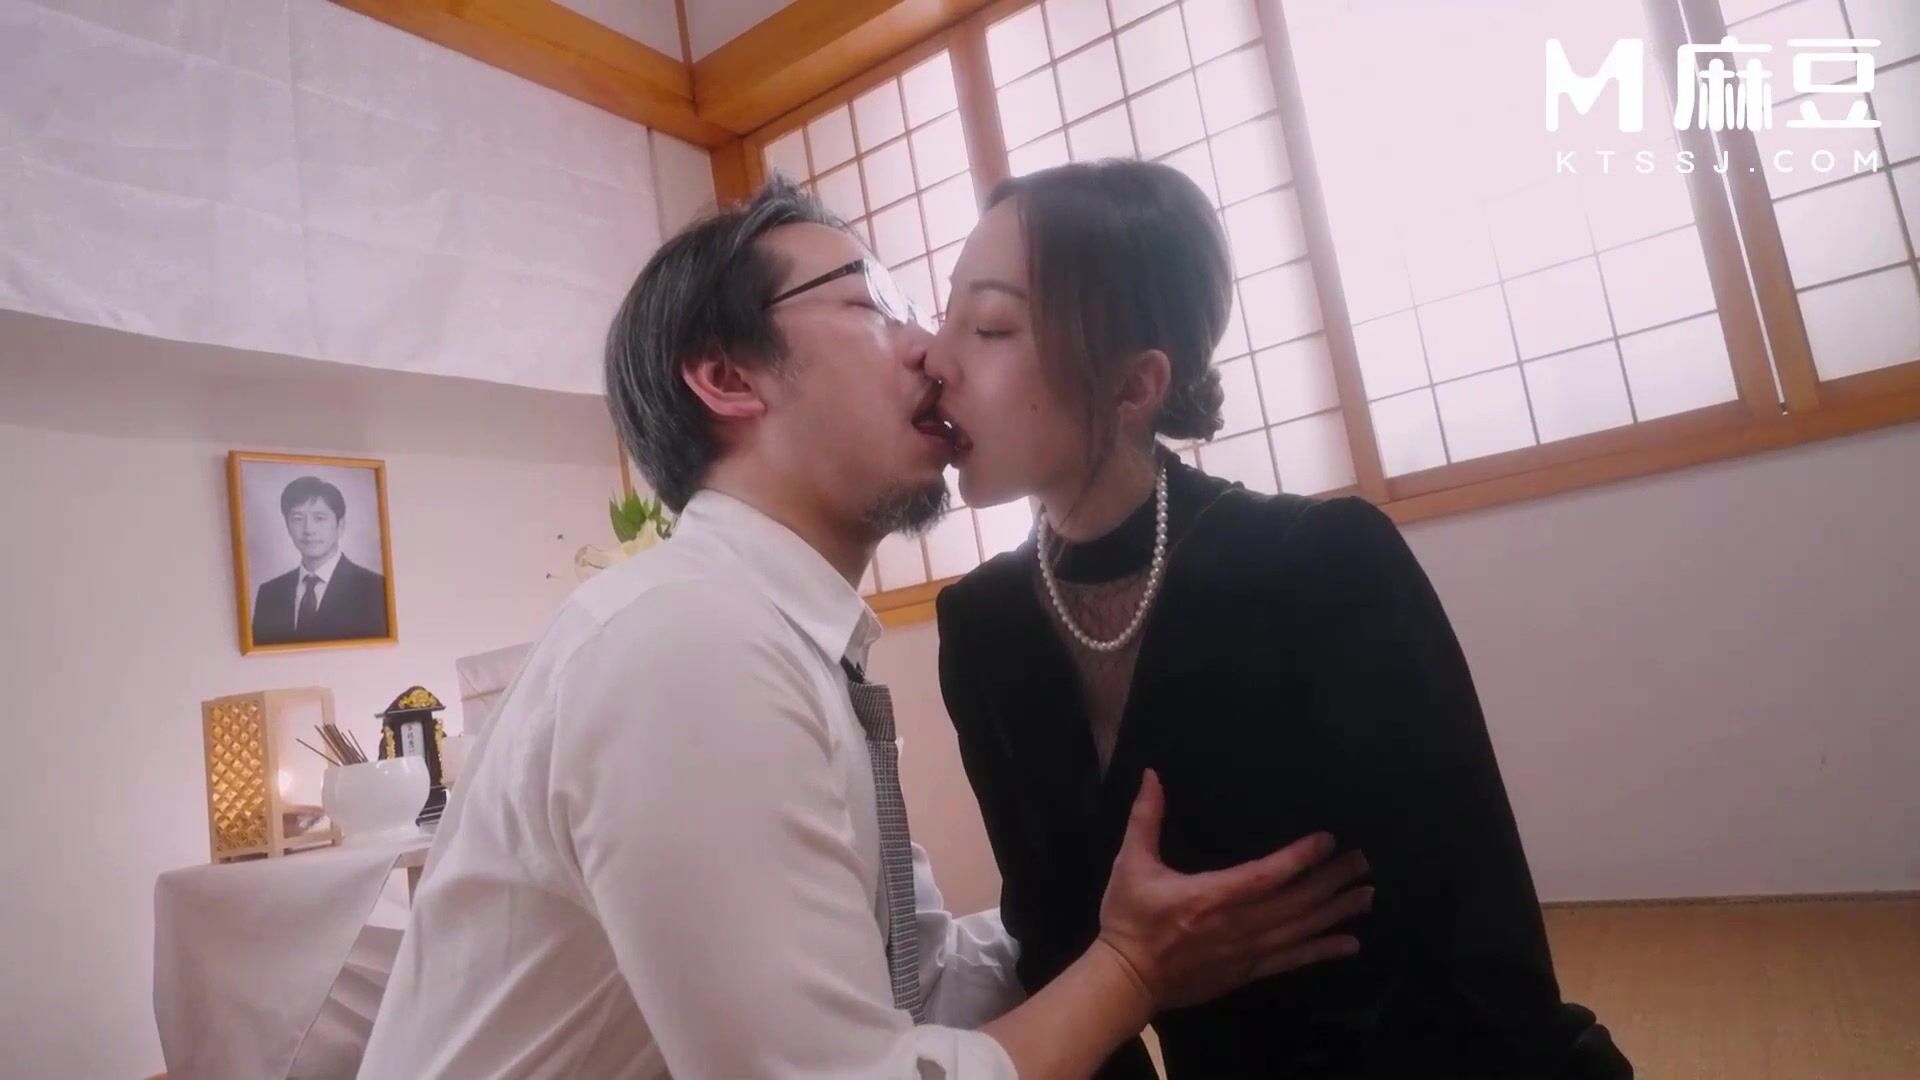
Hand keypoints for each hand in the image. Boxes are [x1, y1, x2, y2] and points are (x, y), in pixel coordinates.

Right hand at [1094, 770, 1370, 1011]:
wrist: (1126, 980)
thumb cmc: (1129, 919)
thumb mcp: (1131, 863)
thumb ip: (1146, 818)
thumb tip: (1152, 776)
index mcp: (1210, 896)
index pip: (1266, 875)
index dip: (1300, 858)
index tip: (1329, 840)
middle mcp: (1237, 925)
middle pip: (1295, 902)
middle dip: (1332, 881)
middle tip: (1363, 862)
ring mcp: (1245, 952)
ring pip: (1300, 930)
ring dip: (1336, 912)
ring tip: (1367, 895)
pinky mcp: (1247, 972)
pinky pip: (1293, 961)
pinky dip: (1323, 950)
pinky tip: (1351, 942)